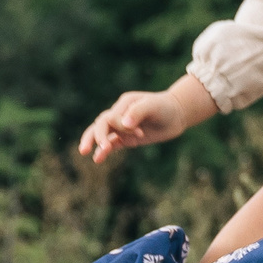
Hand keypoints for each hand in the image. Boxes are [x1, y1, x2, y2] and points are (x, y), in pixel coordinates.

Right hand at [77, 74, 213, 161]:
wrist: (177, 114)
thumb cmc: (165, 107)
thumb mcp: (153, 106)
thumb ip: (138, 112)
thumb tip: (124, 124)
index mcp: (123, 104)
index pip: (112, 117)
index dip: (120, 127)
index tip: (140, 134)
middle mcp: (119, 115)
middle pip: (100, 125)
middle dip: (93, 136)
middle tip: (85, 149)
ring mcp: (122, 127)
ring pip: (103, 135)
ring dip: (94, 143)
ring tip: (85, 152)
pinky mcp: (127, 138)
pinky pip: (112, 144)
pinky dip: (104, 150)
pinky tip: (97, 158)